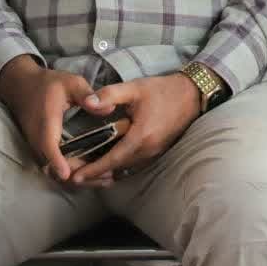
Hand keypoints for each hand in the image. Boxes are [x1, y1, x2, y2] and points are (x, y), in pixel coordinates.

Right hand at [0, 54, 96, 182]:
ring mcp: (37, 147)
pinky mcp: (40, 150)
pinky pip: (54, 166)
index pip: (49, 146)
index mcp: (47, 123)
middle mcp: (38, 139)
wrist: (21, 87)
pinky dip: (72, 173)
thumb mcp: (71, 82)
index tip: (67, 175)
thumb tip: (108, 108)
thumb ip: (88, 95)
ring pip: (54, 170)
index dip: (57, 161)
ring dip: (78, 177)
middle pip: (54, 166)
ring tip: (106, 180)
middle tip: (108, 177)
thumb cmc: (48, 84)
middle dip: (79, 175)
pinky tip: (93, 173)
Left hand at [68, 73, 201, 184]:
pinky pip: (135, 165)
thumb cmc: (162, 90)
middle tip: (75, 175)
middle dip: (96, 173)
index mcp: (141, 136)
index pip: (112, 159)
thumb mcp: (134, 88)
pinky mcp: (158, 152)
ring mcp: (155, 153)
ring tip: (88, 172)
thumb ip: (110, 94)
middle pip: (117, 168)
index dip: (93, 169)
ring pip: (126, 168)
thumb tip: (88, 102)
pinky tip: (109, 165)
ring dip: (107, 171)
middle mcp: (148, 150)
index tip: (76, 177)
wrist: (192, 94)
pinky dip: (120, 167)